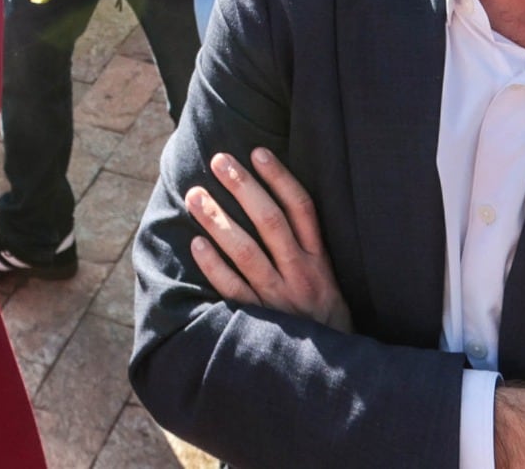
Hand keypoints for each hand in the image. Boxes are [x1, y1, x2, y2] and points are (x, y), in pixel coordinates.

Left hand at [184, 148, 349, 330]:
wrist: (330, 372)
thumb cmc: (323, 316)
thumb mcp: (328, 278)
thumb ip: (306, 246)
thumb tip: (271, 199)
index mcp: (320, 260)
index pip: (302, 208)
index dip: (279, 177)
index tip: (257, 152)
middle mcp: (301, 275)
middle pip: (271, 222)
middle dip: (243, 188)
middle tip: (219, 161)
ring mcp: (279, 299)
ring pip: (246, 251)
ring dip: (217, 220)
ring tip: (194, 195)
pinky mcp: (259, 321)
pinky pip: (232, 289)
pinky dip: (213, 266)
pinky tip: (196, 243)